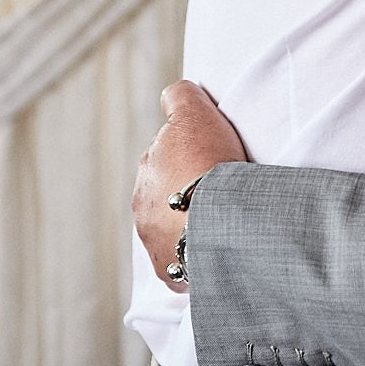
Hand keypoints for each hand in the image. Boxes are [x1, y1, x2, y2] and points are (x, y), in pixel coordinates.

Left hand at [133, 81, 249, 290]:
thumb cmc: (208, 163)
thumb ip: (180, 98)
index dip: (192, 157)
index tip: (213, 162)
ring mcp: (153, 243)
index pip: (166, 160)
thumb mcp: (194, 113)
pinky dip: (196, 257)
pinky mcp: (170, 272)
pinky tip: (217, 250)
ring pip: (173, 231)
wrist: (217, 217)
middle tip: (221, 193)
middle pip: (166, 197)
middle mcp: (142, 208)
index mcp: (146, 171)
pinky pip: (182, 264)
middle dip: (187, 194)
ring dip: (192, 226)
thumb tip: (173, 93)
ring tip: (223, 224)